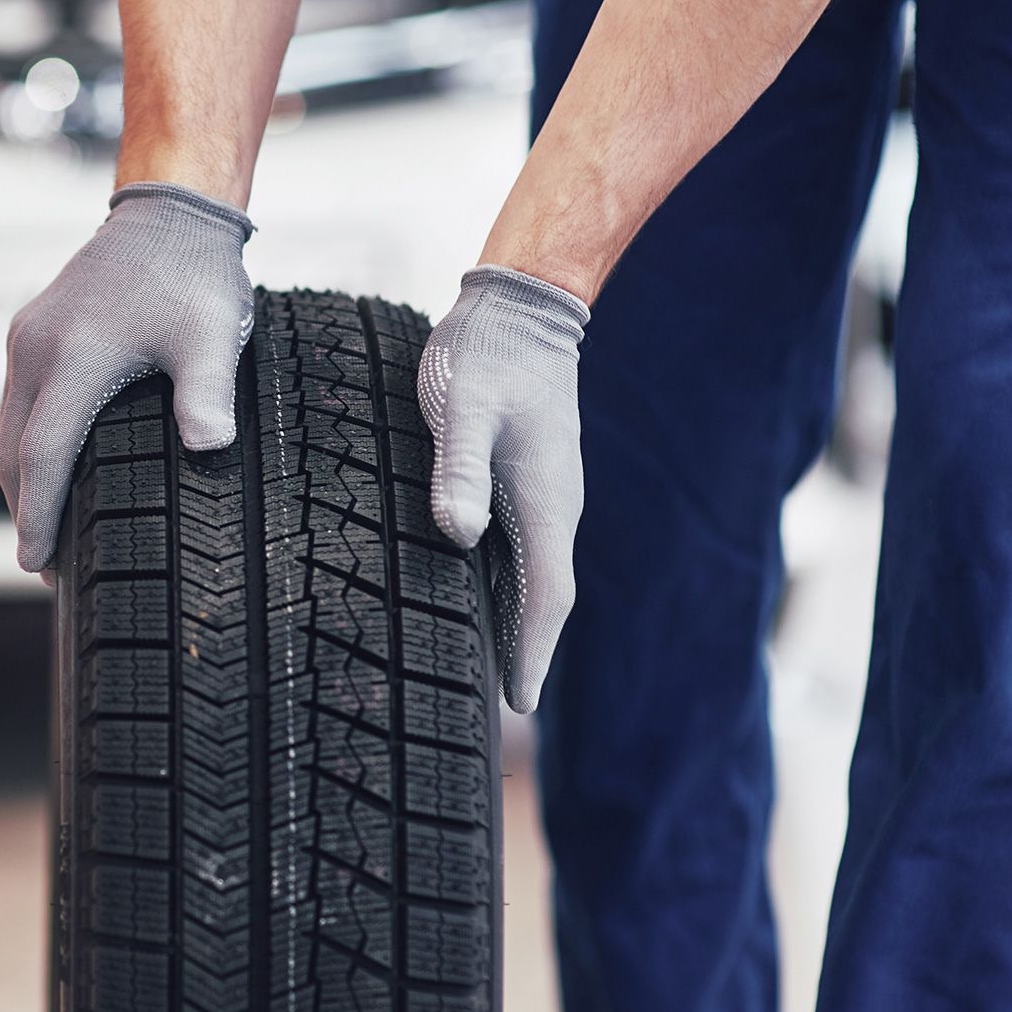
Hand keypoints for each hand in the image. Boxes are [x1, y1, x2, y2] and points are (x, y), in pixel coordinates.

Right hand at [0, 182, 254, 573]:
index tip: (35, 564)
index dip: (38, 516)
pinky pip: (18, 403)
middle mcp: (37, 350)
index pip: (43, 457)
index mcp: (75, 357)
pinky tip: (51, 468)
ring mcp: (27, 338)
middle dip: (25, 512)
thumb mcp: (212, 337)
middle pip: (12, 454)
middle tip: (46, 566)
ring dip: (22, 482)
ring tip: (47, 529)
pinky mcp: (30, 331)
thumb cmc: (194, 275)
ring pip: (9, 430)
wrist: (169, 210)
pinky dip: (26, 444)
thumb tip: (208, 449)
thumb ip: (207, 395)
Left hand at [418, 265, 588, 712]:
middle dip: (525, 652)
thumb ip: (458, 470)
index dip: (532, 653)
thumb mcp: (463, 409)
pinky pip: (521, 548)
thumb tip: (460, 536)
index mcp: (545, 503)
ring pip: (532, 575)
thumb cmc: (486, 355)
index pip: (545, 598)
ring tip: (488, 668)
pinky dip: (505, 584)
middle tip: (500, 706)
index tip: (518, 703)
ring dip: (515, 621)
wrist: (521, 305)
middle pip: (542, 598)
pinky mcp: (529, 477)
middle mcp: (553, 507)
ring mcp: (544, 493)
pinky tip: (477, 596)